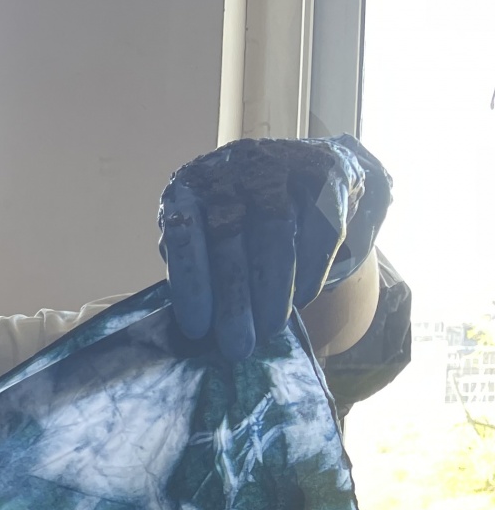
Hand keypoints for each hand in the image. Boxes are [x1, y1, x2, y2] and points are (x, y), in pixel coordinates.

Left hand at [159, 135, 390, 360]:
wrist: (300, 172)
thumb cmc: (238, 217)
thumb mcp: (203, 235)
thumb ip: (195, 267)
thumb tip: (195, 326)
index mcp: (191, 184)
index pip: (184, 232)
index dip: (190, 283)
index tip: (196, 328)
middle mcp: (233, 166)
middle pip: (229, 237)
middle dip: (234, 299)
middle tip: (237, 346)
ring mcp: (281, 163)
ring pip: (276, 232)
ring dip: (274, 290)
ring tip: (270, 330)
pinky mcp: (325, 173)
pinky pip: (320, 228)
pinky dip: (311, 270)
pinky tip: (302, 298)